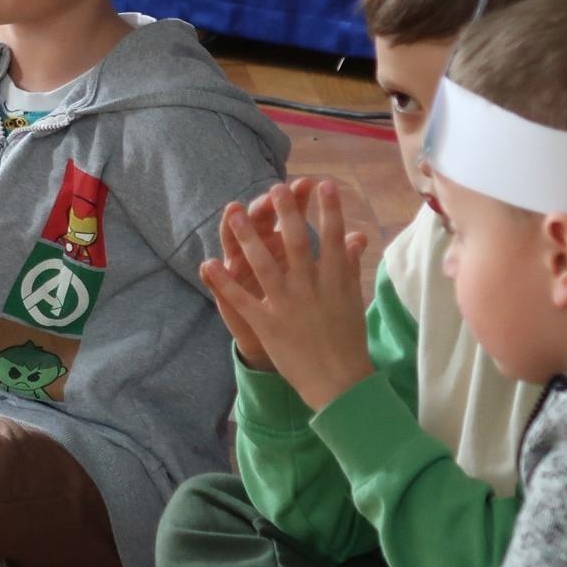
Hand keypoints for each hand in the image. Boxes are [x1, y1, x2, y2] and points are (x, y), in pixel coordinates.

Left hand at [203, 180, 374, 410]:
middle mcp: (310, 289)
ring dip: (246, 237)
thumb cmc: (347, 339)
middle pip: (295, 243)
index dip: (329, 210)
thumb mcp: (352, 299)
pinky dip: (224, 282)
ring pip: (263, 264)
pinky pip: (241, 300)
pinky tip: (208, 263)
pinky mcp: (267, 324)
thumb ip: (350, 265)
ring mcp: (286, 305)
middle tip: (278, 187)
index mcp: (334, 281)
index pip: (332, 238)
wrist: (338, 384)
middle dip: (286, 213)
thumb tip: (357, 235)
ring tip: (233, 211)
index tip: (325, 183)